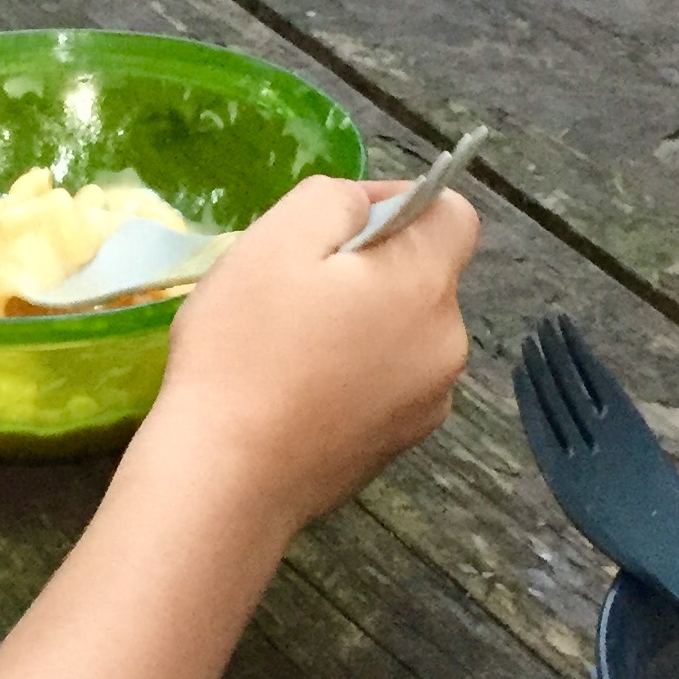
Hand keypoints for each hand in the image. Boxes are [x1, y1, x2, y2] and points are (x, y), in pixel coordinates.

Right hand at [143, 173, 477, 528]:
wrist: (225, 478)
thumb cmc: (245, 349)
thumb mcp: (276, 239)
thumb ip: (338, 200)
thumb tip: (370, 208)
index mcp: (427, 285)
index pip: (453, 215)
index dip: (397, 204)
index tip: (334, 227)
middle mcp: (448, 343)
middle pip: (424, 278)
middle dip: (370, 271)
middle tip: (294, 292)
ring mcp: (429, 402)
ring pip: (404, 333)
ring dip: (362, 325)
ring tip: (291, 348)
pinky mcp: (399, 445)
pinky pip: (388, 383)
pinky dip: (355, 375)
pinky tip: (299, 393)